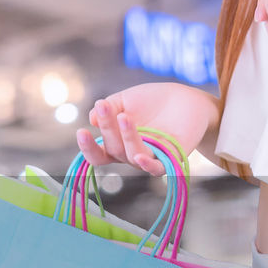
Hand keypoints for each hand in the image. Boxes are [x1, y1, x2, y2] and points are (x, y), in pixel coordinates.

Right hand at [76, 82, 218, 175]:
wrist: (186, 99)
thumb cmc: (153, 101)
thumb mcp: (125, 99)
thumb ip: (109, 107)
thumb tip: (92, 119)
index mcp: (116, 144)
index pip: (98, 154)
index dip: (88, 147)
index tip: (81, 131)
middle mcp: (129, 154)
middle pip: (112, 150)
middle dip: (106, 128)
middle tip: (104, 107)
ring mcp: (149, 158)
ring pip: (130, 156)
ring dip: (126, 137)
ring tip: (124, 116)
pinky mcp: (169, 159)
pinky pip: (155, 168)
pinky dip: (147, 164)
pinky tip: (139, 156)